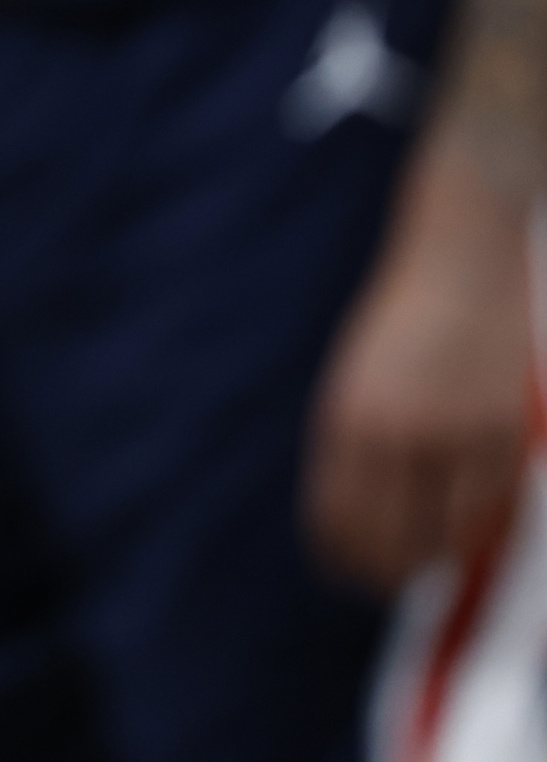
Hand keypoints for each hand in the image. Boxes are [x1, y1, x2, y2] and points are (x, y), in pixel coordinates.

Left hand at [305, 118, 533, 591]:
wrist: (458, 261)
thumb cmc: (403, 325)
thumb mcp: (357, 382)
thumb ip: (356, 447)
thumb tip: (357, 522)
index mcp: (346, 419)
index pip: (336, 517)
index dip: (339, 556)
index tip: (344, 572)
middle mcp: (395, 432)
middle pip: (388, 537)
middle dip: (386, 571)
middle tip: (389, 582)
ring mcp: (453, 433)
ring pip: (445, 533)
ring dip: (434, 557)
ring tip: (427, 563)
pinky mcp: (505, 431)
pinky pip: (492, 507)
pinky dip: (477, 530)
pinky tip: (467, 536)